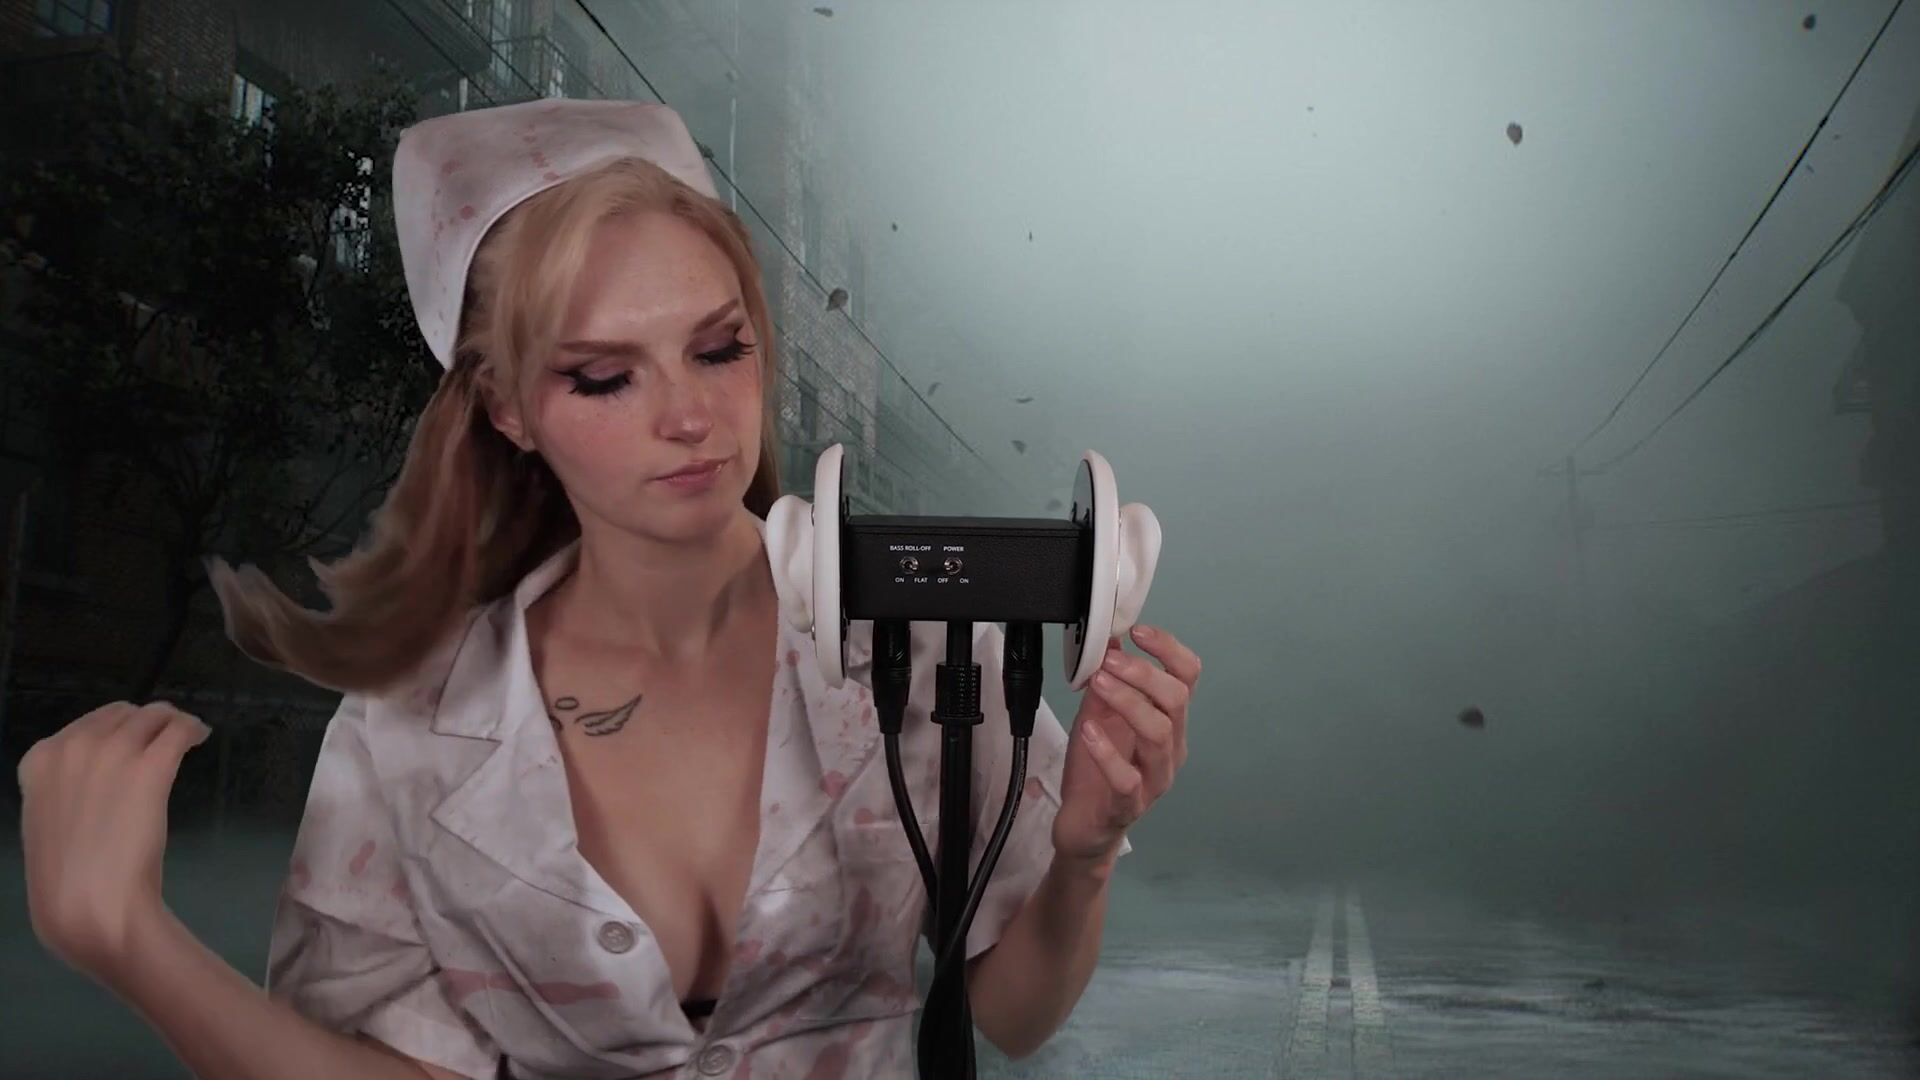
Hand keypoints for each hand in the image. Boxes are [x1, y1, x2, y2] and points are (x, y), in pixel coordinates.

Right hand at [17, 700, 210, 979]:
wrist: (88, 907)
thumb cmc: (67, 878)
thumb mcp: (50, 823)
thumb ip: (69, 790)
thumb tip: (98, 779)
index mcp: (40, 761)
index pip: (86, 724)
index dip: (115, 732)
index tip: (132, 743)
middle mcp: (73, 746)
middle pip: (122, 714)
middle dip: (145, 724)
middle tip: (163, 741)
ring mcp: (113, 753)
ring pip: (153, 715)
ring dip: (171, 723)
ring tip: (185, 736)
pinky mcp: (151, 767)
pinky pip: (179, 729)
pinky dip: (193, 728)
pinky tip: (199, 737)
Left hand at [1052, 624, 1199, 868]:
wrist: (1083, 826)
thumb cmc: (1095, 770)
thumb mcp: (1098, 715)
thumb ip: (1107, 682)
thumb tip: (1108, 639)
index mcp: (1169, 722)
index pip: (1187, 677)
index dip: (1169, 649)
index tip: (1138, 631)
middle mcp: (1170, 749)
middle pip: (1177, 701)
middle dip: (1143, 673)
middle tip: (1109, 660)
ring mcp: (1154, 779)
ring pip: (1159, 734)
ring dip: (1129, 702)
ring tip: (1099, 683)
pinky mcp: (1130, 806)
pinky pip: (1128, 778)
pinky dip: (1108, 752)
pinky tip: (1090, 732)